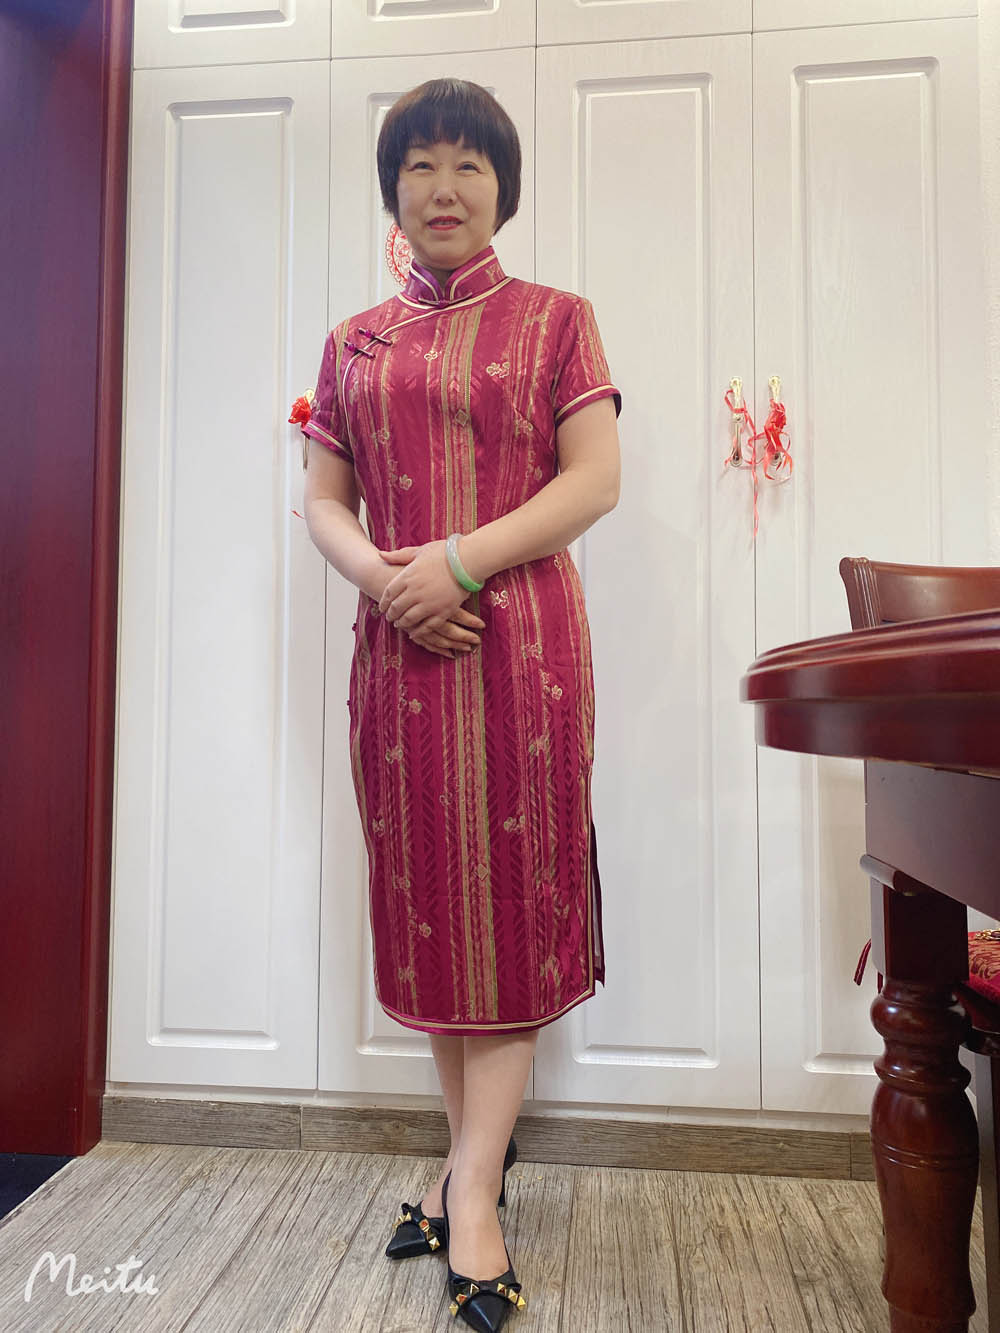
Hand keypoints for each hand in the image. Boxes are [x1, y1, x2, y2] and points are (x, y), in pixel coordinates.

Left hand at [374, 543, 484, 659]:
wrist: (468, 560)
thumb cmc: (444, 553)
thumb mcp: (419, 551)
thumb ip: (399, 555)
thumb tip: (380, 555)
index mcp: (408, 576)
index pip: (389, 594)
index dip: (384, 602)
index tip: (382, 607)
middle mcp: (415, 592)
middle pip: (396, 608)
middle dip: (391, 615)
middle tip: (389, 618)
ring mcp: (429, 603)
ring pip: (409, 619)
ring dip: (402, 624)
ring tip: (400, 625)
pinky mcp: (443, 612)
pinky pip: (427, 626)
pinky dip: (418, 632)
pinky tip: (414, 633)